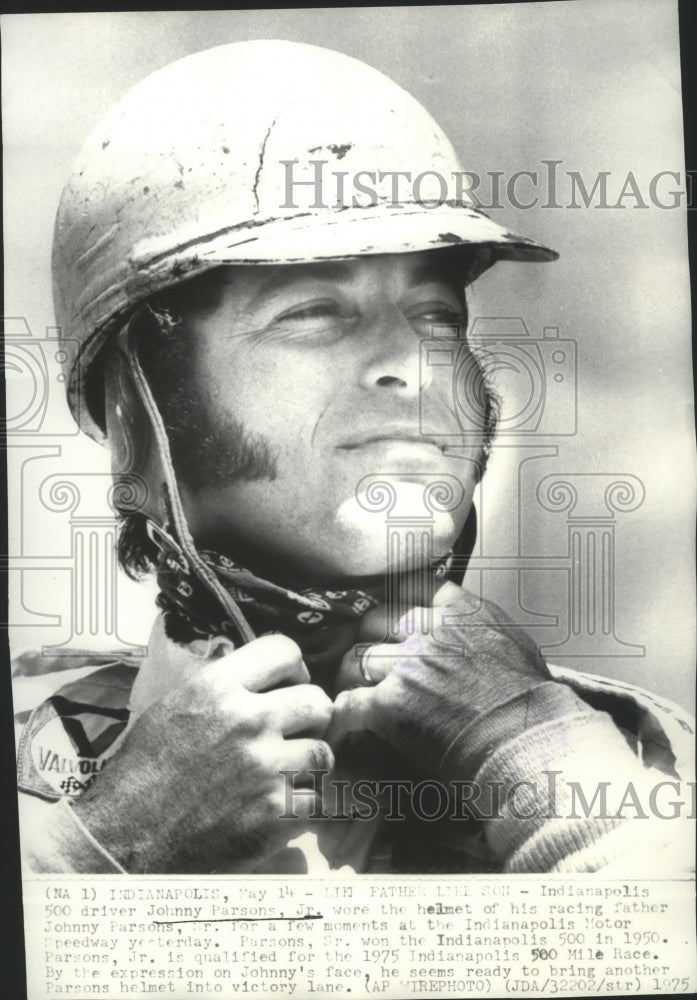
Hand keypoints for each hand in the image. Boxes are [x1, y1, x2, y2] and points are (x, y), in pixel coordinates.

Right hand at [72, 634, 333, 872]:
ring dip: (309, 762)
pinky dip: (302, 806)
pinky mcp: (276, 813)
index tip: (289, 686)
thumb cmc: (143, 772)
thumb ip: (222, 687)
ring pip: (323, 751)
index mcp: (217, 688)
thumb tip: (263, 677)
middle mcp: (246, 721)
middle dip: (309, 717)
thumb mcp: (173, 707)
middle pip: (316, 700)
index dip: (293, 669)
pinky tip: (280, 807)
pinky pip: (315, 798)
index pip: (284, 651)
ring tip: (288, 772)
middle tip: (295, 733)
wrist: (125, 839)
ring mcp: (265, 768)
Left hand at [328, 583, 549, 779]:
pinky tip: (343, 725)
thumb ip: (485, 632)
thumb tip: (477, 637)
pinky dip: (342, 716)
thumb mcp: (517, 648)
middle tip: (365, 661)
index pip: (414, 585)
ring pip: (356, 659)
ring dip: (351, 678)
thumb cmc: (534, 708)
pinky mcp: (393, 703)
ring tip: (352, 694)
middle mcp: (434, 632)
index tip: (388, 616)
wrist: (531, 745)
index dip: (395, 600)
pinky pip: (349, 702)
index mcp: (465, 614)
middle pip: (375, 619)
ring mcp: (411, 665)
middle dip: (367, 639)